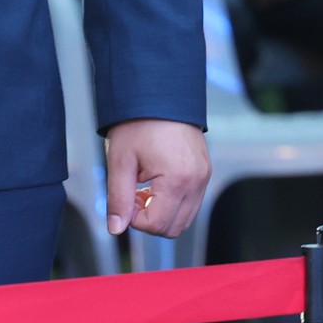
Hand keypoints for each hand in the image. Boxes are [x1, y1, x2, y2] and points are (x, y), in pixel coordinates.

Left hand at [103, 119, 210, 238]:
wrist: (161, 93)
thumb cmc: (139, 122)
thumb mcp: (121, 161)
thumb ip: (118, 199)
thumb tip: (116, 229)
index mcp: (178, 179)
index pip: (157, 224)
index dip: (135, 220)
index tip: (125, 200)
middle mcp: (197, 180)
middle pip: (174, 227)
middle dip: (150, 219)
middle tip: (133, 196)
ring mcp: (204, 175)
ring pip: (184, 218)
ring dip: (162, 212)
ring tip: (144, 188)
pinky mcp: (205, 170)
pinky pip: (191, 202)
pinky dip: (173, 201)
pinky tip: (156, 183)